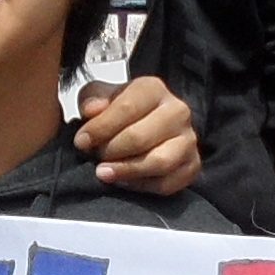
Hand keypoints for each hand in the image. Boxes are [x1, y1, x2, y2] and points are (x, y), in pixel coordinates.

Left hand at [72, 78, 199, 193]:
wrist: (142, 128)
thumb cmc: (118, 113)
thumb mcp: (100, 98)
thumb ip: (93, 99)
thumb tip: (92, 110)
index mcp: (153, 89)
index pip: (127, 107)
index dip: (100, 128)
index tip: (81, 141)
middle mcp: (178, 111)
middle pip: (140, 137)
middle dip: (111, 151)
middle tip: (94, 157)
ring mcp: (189, 139)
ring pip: (159, 162)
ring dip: (127, 170)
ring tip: (104, 173)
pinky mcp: (193, 164)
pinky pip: (168, 183)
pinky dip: (142, 186)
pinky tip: (124, 182)